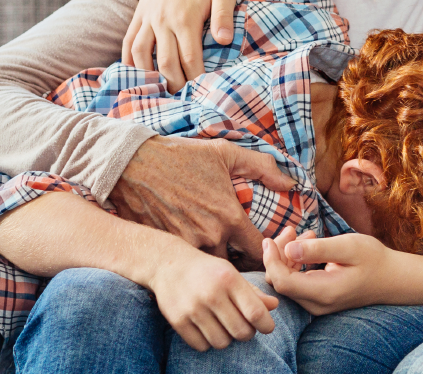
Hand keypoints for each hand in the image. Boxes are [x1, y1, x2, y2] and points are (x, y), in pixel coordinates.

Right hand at [110, 136, 296, 270]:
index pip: (258, 251)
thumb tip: (290, 182)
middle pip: (235, 268)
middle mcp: (209, 237)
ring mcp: (185, 246)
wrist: (132, 163)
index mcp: (229, 217)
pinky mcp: (164, 248)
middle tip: (242, 261)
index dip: (265, 254)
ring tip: (220, 262)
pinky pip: (184, 264)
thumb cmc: (181, 156)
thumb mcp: (225, 153)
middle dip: (241, 267)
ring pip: (208, 269)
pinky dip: (191, 264)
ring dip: (216, 268)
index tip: (264, 251)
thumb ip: (262, 167)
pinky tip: (193, 258)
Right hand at [122, 0, 234, 92]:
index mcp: (184, 19)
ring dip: (148, 77)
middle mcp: (162, 21)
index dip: (195, 80)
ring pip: (141, 55)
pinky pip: (129, 41)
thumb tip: (225, 41)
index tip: (201, 95)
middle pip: (166, 63)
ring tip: (157, 93)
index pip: (189, 60)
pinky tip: (133, 74)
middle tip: (181, 102)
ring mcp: (148, 18)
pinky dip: (129, 60)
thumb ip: (224, 16)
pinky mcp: (140, 14)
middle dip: (174, 85)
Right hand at [148, 245, 280, 350]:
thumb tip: (274, 306)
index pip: (256, 313)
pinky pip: (201, 345)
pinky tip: (207, 329)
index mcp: (229, 280)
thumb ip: (253, 292)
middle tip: (244, 326)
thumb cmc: (207, 271)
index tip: (266, 327)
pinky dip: (207, 342)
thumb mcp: (231, 274)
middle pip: (241, 332)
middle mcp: (212, 294)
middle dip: (247, 333)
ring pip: (222, 342)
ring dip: (227, 339)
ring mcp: (193, 308)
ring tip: (224, 327)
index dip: (266, 325)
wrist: (168, 264)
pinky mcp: (178, 320)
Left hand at [262, 231, 395, 314]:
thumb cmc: (374, 259)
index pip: (282, 282)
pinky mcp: (317, 299)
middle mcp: (316, 304)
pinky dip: (297, 262)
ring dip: (288, 256)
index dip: (271, 261)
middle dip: (279, 254)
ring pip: (287, 282)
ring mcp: (316, 305)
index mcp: (324, 292)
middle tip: (292, 230)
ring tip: (307, 234)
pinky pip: (296, 282)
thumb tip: (289, 249)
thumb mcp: (349, 247)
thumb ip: (319, 249)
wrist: (392, 278)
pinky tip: (309, 245)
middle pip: (281, 282)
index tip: (270, 239)